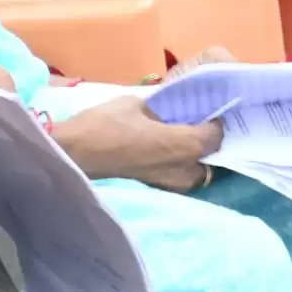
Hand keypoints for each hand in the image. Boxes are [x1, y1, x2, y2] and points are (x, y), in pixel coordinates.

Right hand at [46, 93, 221, 189]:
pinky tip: (166, 147)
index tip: (208, 106)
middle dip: (205, 138)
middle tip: (196, 118)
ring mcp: (171, 183)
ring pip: (196, 168)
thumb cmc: (105, 125)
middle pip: (209, 154)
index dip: (215, 119)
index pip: (215, 134)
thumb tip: (171, 106)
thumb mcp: (137, 104)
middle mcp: (183, 169)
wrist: (75, 154)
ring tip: (181, 132)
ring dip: (193, 153)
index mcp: (182, 145)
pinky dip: (179, 162)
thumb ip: (162, 107)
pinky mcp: (157, 187)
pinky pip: (180, 174)